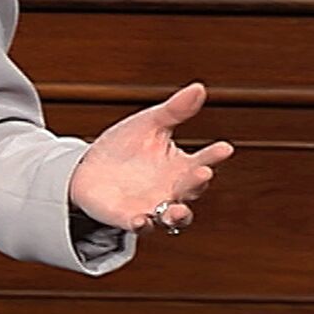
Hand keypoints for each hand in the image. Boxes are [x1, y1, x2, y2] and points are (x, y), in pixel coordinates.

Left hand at [68, 82, 233, 233]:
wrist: (89, 169)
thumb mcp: (149, 124)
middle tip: (203, 172)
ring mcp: (154, 206)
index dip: (214, 155)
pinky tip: (141, 219)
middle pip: (192, 189)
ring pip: (174, 217)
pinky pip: (141, 226)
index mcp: (181, 166)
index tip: (225, 147)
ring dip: (178, 214)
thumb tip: (199, 88)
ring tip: (178, 209)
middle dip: (198, 182)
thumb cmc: (125, 146)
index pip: (203, 160)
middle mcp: (173, 190)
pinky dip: (143, 224)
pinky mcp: (130, 218)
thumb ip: (174, 111)